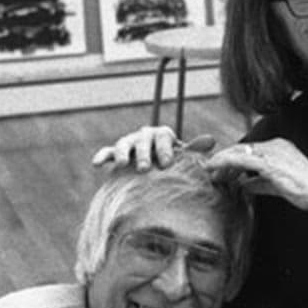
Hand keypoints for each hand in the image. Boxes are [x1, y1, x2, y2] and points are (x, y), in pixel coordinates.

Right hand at [92, 127, 216, 169]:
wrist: (157, 173)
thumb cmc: (173, 165)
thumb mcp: (185, 158)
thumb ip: (194, 150)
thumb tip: (211, 141)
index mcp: (163, 135)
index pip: (163, 136)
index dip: (165, 149)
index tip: (167, 164)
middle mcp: (145, 136)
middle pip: (143, 141)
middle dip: (143, 154)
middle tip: (144, 169)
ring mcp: (129, 144)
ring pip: (123, 144)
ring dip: (122, 153)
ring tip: (122, 165)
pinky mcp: (115, 154)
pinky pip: (107, 153)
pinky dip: (102, 156)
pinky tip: (96, 163)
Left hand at [208, 139, 307, 216]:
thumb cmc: (306, 190)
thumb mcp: (277, 185)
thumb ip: (260, 183)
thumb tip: (244, 185)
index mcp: (279, 148)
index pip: (250, 151)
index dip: (233, 160)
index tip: (222, 171)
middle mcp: (275, 145)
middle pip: (242, 149)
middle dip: (225, 160)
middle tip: (212, 172)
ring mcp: (272, 152)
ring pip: (239, 152)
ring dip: (222, 162)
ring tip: (211, 172)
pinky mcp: (269, 162)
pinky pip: (241, 160)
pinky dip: (225, 163)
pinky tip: (215, 169)